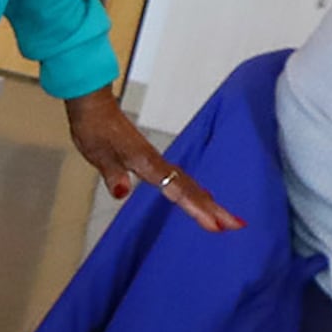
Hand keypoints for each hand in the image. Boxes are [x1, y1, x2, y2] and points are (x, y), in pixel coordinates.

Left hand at [66, 88, 238, 228]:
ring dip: (209, 202)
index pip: (176, 190)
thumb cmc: (95, 128)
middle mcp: (156, 163)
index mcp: (147, 163)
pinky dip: (194, 192)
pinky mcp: (152, 161)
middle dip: (215, 208)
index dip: (196, 208)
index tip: (215, 224)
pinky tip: (201, 198)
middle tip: (238, 225)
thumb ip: (112, 173)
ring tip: (229, 218)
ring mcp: (156, 161)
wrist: (94, 106)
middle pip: (191, 188)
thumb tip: (121, 191)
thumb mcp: (98, 153)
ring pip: (189, 184)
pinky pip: (180, 180)